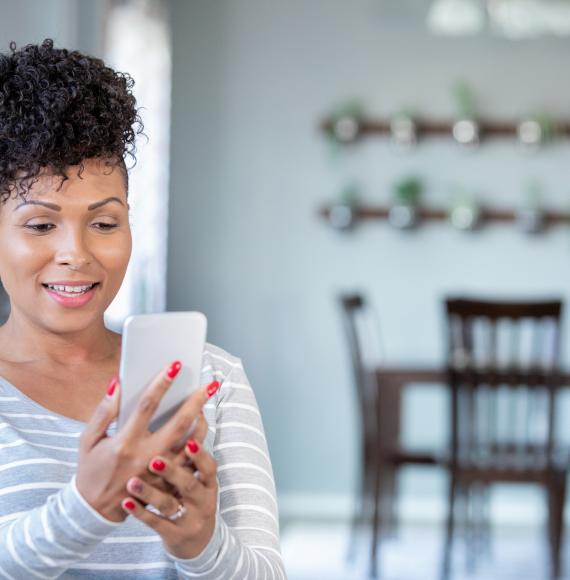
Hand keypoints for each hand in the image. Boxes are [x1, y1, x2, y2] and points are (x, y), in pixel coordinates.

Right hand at [76, 360, 219, 521]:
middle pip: (179, 423)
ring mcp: (161, 473)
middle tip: (211, 383)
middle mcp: (146, 456)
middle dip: (197, 401)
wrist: (94, 511)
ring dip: (203, 421)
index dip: (162, 383)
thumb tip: (116, 383)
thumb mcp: (88, 440)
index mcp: (125, 442)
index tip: (175, 366)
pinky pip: (190, 462)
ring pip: (191, 444)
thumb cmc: (91, 469)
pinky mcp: (168, 484)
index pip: (147, 406)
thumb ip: (103, 411)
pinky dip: (200, 443)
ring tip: (207, 402)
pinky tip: (202, 427)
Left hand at [120, 436, 218, 558]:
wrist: (196, 542)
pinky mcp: (173, 534)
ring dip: (150, 493)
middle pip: (189, 484)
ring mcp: (188, 519)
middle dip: (173, 472)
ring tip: (132, 481)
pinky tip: (126, 503)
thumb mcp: (200, 478)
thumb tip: (193, 412)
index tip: (189, 442)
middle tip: (154, 460)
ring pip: (169, 504)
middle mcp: (202, 500)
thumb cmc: (192, 497)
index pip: (208, 466)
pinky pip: (156, 523)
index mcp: (208, 482)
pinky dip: (141, 513)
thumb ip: (192, 453)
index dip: (200, 455)